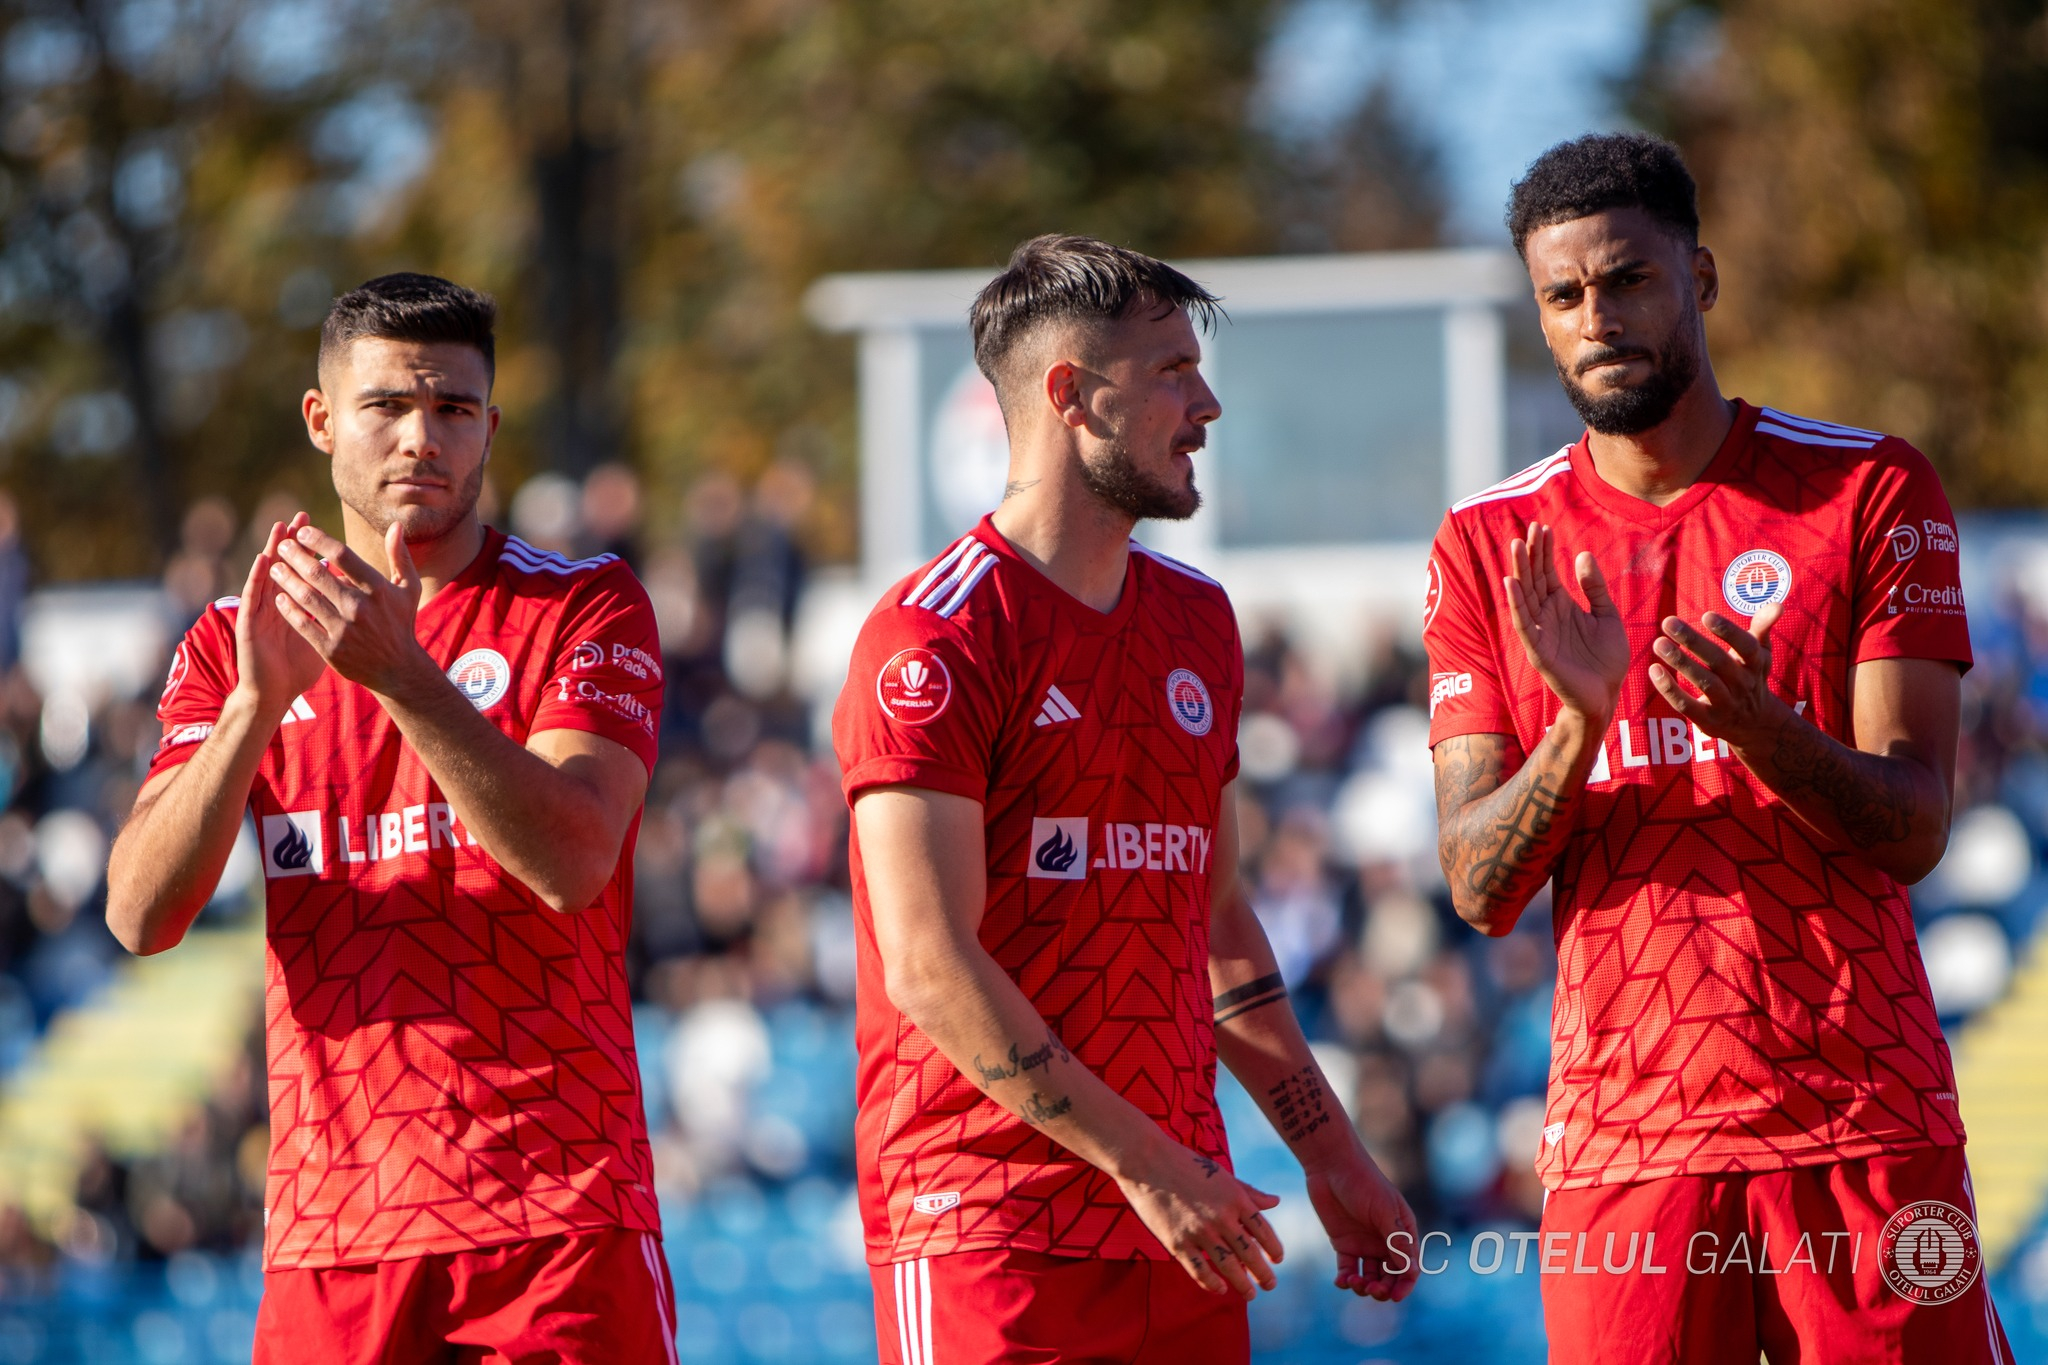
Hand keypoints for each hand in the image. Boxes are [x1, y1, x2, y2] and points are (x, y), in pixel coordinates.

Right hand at [230, 515, 325, 717]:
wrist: (275, 692)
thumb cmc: (298, 665)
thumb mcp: (323, 635)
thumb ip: (335, 612)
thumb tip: (357, 594)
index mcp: (296, 604)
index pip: (304, 569)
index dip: (311, 549)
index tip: (319, 526)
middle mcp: (276, 602)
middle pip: (284, 565)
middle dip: (294, 541)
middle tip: (301, 517)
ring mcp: (261, 611)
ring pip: (267, 575)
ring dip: (273, 550)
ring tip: (281, 529)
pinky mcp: (249, 624)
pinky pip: (253, 598)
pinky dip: (257, 578)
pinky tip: (263, 561)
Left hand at [269, 521, 434, 695]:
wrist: (398, 669)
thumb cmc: (401, 622)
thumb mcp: (408, 588)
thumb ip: (399, 556)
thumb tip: (396, 525)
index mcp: (377, 588)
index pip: (342, 555)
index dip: (319, 539)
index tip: (302, 531)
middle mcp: (360, 607)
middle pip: (318, 574)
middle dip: (295, 556)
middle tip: (282, 546)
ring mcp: (344, 629)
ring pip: (306, 597)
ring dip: (286, 580)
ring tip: (275, 568)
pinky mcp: (331, 649)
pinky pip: (303, 624)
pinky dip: (288, 609)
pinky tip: (278, 597)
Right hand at [1117, 1141, 1284, 1299]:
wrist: (1145, 1160)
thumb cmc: (1185, 1163)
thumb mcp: (1221, 1174)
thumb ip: (1248, 1191)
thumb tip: (1275, 1202)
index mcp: (1235, 1198)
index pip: (1263, 1230)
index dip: (1273, 1248)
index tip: (1277, 1259)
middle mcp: (1221, 1217)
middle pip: (1250, 1253)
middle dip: (1263, 1273)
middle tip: (1270, 1285)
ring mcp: (1199, 1231)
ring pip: (1228, 1266)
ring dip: (1242, 1284)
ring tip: (1250, 1294)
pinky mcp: (1177, 1242)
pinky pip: (1198, 1270)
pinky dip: (1211, 1283)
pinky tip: (1220, 1289)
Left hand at [1306, 1155, 1419, 1301]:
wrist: (1330, 1164)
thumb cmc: (1363, 1182)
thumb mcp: (1382, 1210)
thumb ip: (1396, 1240)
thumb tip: (1412, 1271)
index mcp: (1402, 1233)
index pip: (1409, 1267)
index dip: (1404, 1285)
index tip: (1394, 1297)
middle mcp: (1385, 1242)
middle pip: (1390, 1277)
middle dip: (1383, 1289)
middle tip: (1372, 1290)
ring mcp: (1364, 1244)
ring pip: (1370, 1277)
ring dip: (1364, 1286)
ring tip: (1354, 1282)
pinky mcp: (1344, 1243)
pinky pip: (1348, 1269)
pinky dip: (1345, 1279)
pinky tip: (1341, 1281)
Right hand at [1503, 523, 1626, 724]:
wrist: (1606, 696)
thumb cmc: (1606, 660)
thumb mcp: (1607, 615)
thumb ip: (1595, 588)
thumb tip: (1581, 555)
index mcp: (1561, 606)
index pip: (1547, 572)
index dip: (1544, 551)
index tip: (1543, 527)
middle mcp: (1546, 615)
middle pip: (1533, 579)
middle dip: (1530, 554)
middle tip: (1529, 529)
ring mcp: (1540, 632)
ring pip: (1525, 596)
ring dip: (1519, 571)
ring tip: (1516, 546)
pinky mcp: (1538, 651)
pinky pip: (1523, 624)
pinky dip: (1516, 604)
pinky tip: (1511, 583)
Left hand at [1648, 601, 1788, 748]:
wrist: (1756, 724)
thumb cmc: (1752, 676)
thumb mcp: (1762, 653)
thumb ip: (1764, 627)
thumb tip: (1779, 605)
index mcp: (1755, 664)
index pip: (1746, 646)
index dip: (1728, 631)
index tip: (1706, 615)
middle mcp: (1743, 684)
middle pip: (1719, 661)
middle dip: (1693, 641)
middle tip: (1668, 621)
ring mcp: (1726, 704)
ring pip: (1704, 682)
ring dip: (1680, 662)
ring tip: (1658, 643)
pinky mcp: (1708, 720)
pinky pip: (1686, 705)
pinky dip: (1669, 689)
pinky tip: (1654, 670)